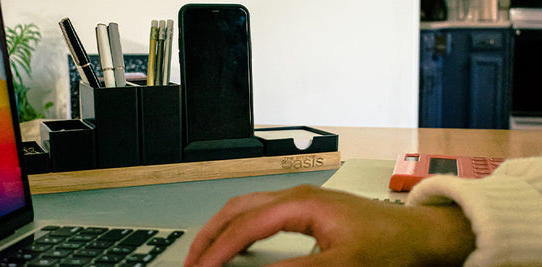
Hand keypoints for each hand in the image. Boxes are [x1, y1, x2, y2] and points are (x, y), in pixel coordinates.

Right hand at [184, 184, 474, 266]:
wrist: (417, 234)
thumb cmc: (390, 243)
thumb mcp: (341, 265)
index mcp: (301, 203)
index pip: (245, 225)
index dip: (218, 250)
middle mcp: (296, 196)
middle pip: (237, 209)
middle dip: (210, 235)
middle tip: (192, 261)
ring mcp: (300, 199)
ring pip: (246, 208)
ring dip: (222, 229)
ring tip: (207, 253)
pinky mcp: (306, 208)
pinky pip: (260, 213)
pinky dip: (240, 228)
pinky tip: (238, 243)